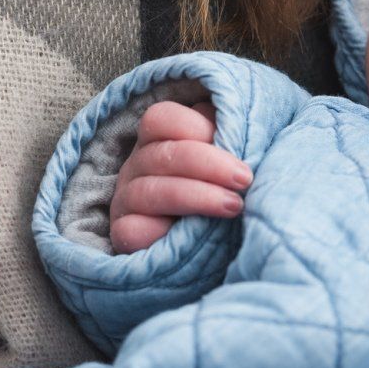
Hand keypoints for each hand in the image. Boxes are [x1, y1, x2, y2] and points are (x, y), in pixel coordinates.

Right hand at [110, 101, 252, 253]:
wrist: (210, 248)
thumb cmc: (221, 193)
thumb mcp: (226, 161)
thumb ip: (229, 137)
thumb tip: (239, 123)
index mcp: (157, 140)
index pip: (161, 119)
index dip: (196, 127)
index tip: (236, 145)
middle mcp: (136, 167)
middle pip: (161, 155)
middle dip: (208, 164)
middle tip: (244, 178)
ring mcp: (126, 201)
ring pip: (149, 192)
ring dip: (196, 197)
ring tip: (234, 206)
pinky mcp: (124, 234)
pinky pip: (131, 230)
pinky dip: (160, 232)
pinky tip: (193, 237)